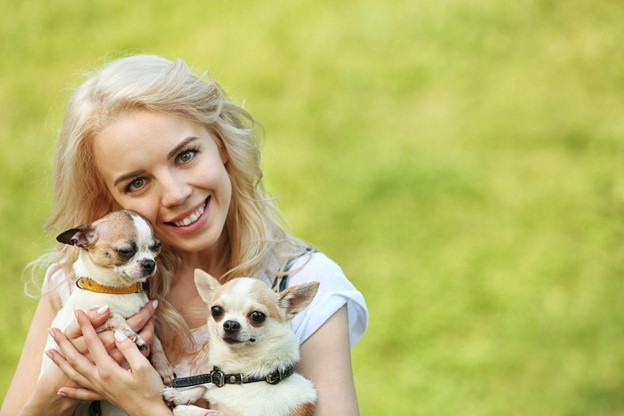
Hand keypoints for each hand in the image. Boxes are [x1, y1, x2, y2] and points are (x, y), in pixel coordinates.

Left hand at [48, 310, 170, 414]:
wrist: (150, 412)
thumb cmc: (150, 389)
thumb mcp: (143, 366)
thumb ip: (129, 349)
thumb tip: (117, 334)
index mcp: (108, 370)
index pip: (93, 343)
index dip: (87, 326)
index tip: (80, 312)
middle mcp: (99, 379)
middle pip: (76, 358)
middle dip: (64, 343)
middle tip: (53, 331)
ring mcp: (99, 388)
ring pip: (74, 374)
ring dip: (60, 362)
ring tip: (49, 352)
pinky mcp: (103, 395)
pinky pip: (82, 393)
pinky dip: (70, 391)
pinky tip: (61, 390)